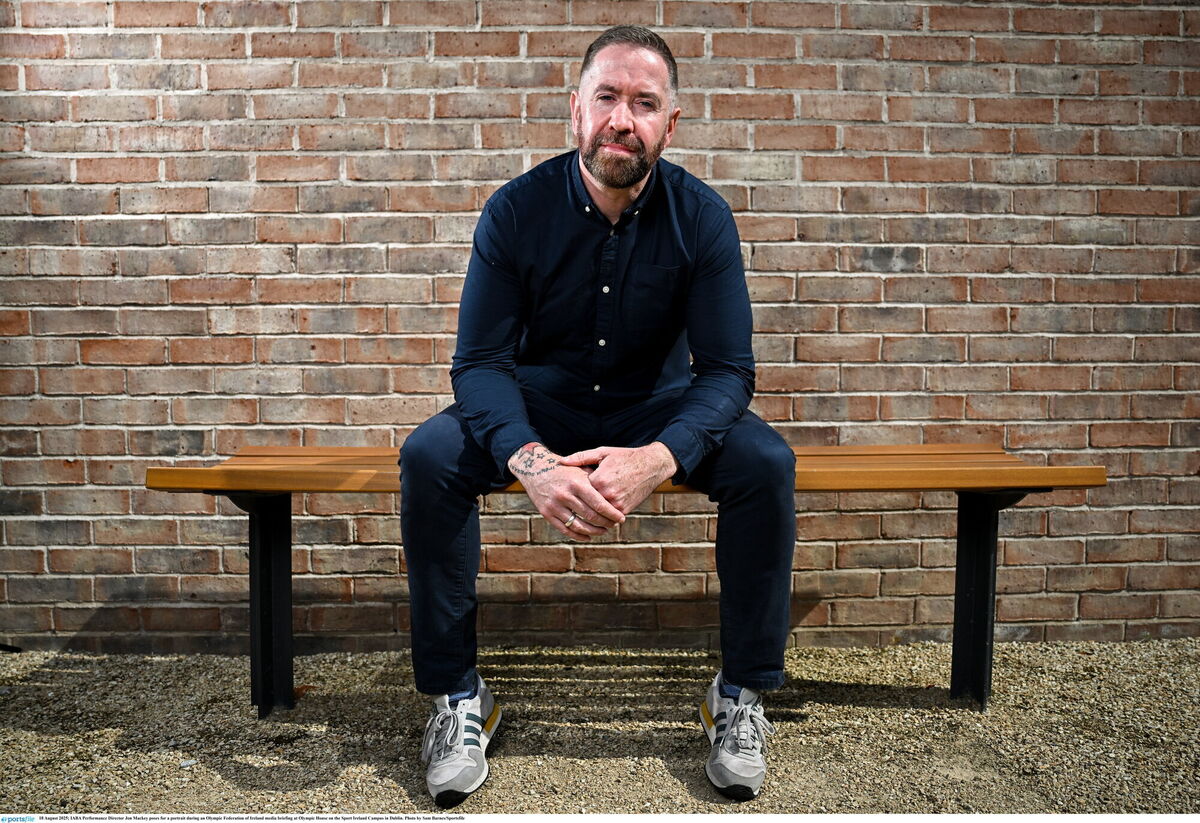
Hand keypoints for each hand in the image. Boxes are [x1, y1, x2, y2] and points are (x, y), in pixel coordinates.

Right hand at [507, 442, 625, 539]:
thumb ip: (596, 481)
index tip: (621, 518)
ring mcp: (554, 505)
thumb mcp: (580, 469)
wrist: (535, 467)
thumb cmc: (565, 469)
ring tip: (603, 531)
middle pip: (590, 516)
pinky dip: (579, 536)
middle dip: (606, 523)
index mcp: (577, 483)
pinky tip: (588, 537)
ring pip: (579, 526)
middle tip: (614, 524)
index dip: (612, 513)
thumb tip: (616, 495)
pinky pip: (565, 530)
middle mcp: (565, 495)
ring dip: (594, 531)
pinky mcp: (546, 513)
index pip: (599, 504)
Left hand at [559, 442, 678, 515]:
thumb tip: (561, 462)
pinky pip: (609, 517)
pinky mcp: (625, 510)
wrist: (651, 466)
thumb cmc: (625, 457)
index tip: (568, 489)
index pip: (578, 491)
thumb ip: (580, 458)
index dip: (573, 490)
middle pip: (586, 505)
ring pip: (597, 514)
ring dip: (590, 514)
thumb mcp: (602, 453)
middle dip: (579, 505)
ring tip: (583, 510)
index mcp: (598, 479)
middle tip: (572, 504)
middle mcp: (607, 493)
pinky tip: (598, 512)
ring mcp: (617, 504)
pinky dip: (603, 516)